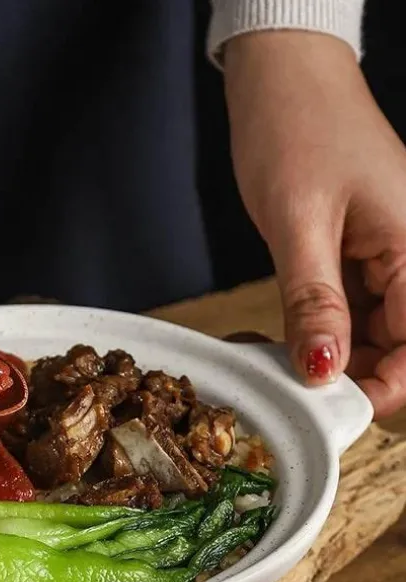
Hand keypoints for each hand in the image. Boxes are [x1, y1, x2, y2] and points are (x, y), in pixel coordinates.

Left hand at [224, 31, 405, 418]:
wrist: (281, 82)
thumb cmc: (296, 130)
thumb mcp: (300, 224)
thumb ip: (315, 301)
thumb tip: (323, 369)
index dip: (388, 383)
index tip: (338, 405)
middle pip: (401, 341)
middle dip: (358, 372)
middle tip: (302, 386)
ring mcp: (385, 254)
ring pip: (374, 330)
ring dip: (337, 353)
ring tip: (288, 360)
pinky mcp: (356, 253)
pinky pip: (349, 307)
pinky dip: (323, 327)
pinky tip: (293, 336)